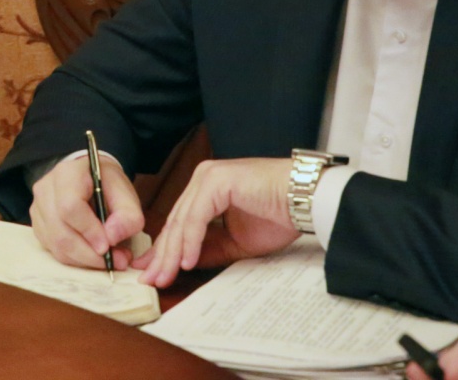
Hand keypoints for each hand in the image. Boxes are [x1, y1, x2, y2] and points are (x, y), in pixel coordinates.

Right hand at [29, 155, 143, 271]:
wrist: (89, 179)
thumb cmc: (108, 185)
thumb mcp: (126, 195)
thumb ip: (127, 216)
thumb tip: (112, 239)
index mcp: (67, 173)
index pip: (70, 206)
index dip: (88, 230)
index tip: (108, 246)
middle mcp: (45, 189)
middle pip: (60, 231)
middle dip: (89, 253)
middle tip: (116, 261)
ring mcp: (38, 208)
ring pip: (56, 245)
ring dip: (84, 260)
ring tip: (109, 259)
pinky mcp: (37, 225)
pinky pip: (53, 250)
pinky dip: (75, 259)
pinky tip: (93, 254)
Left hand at [133, 157, 298, 286]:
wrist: (307, 201)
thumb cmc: (278, 216)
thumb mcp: (236, 242)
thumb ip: (209, 249)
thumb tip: (184, 263)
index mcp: (206, 189)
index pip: (179, 224)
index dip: (164, 250)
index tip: (151, 273)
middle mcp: (203, 179)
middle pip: (175, 223)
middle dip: (162, 255)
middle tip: (150, 280)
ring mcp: (208, 177)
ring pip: (182, 220)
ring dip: (172, 253)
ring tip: (164, 277)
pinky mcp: (217, 181)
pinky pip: (197, 217)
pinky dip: (191, 241)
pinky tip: (187, 262)